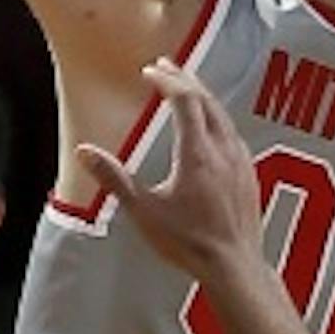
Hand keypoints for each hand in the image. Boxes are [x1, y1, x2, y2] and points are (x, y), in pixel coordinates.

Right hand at [75, 59, 260, 281]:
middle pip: (206, 100)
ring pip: (222, 115)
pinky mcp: (250, 174)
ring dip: (202, 96)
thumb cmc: (188, 242)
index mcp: (196, 152)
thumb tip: (84, 152)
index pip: (184, 99)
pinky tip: (210, 127)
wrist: (235, 267)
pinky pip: (233, 132)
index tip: (149, 71)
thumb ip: (114, 179)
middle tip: (165, 66)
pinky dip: (216, 117)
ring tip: (186, 88)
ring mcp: (240, 161)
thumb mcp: (144, 211)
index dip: (166, 80)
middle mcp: (222, 149)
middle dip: (184, 79)